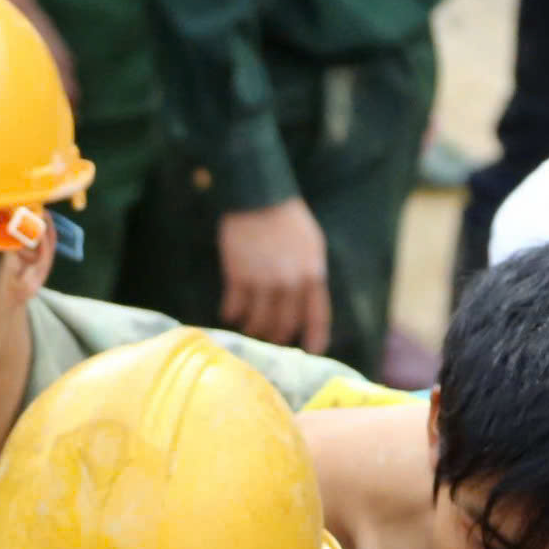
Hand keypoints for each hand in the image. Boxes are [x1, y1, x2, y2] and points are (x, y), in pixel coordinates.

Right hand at [218, 198, 331, 353]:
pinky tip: (230, 313)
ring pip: (258, 323)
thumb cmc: (287, 220)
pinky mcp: (238, 276)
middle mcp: (289, 283)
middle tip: (270, 338)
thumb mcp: (311, 246)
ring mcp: (263, 281)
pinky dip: (232, 314)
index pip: (317, 316)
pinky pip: (235, 308)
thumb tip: (306, 306)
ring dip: (252, 328)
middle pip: (284, 326)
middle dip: (277, 336)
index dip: (315, 337)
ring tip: (248, 326)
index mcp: (312, 274)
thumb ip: (311, 275)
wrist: (258, 197)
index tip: (311, 351)